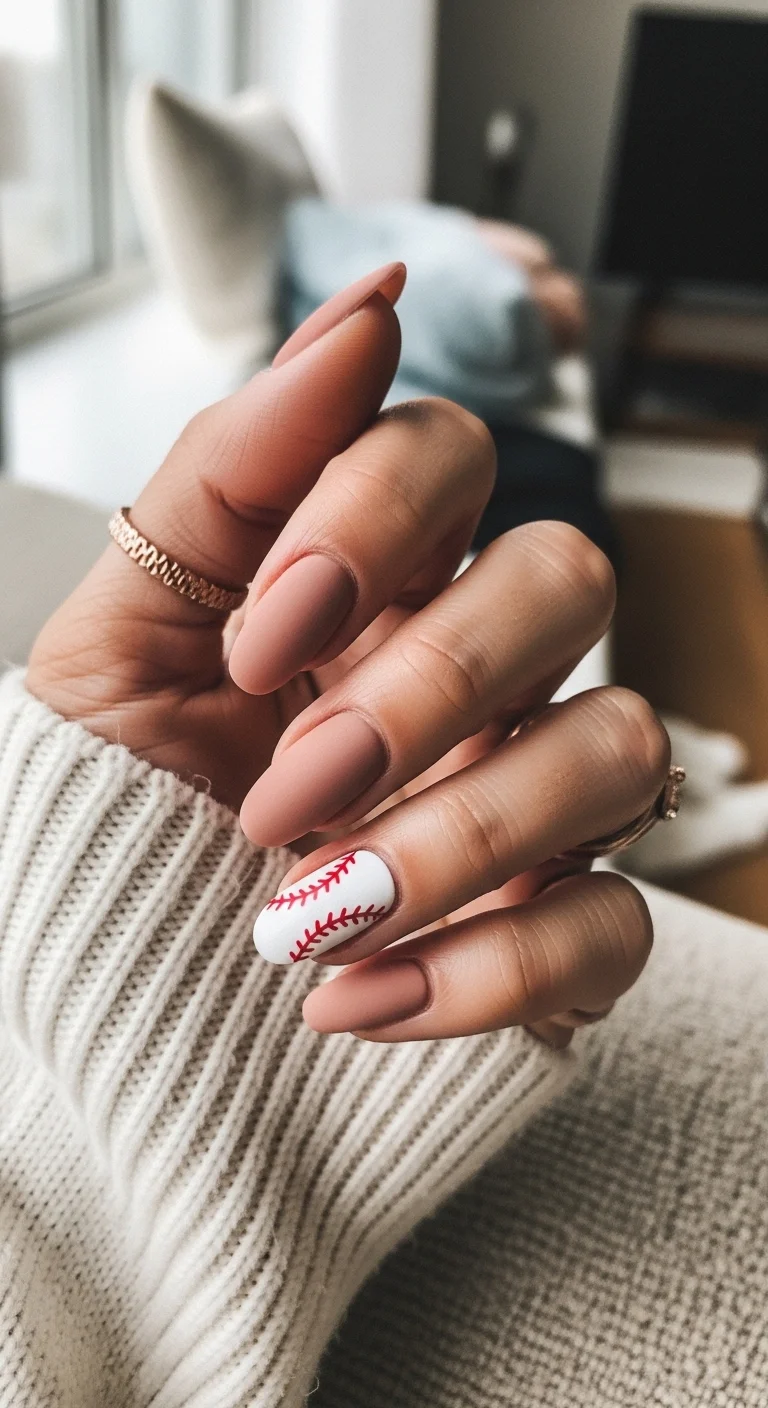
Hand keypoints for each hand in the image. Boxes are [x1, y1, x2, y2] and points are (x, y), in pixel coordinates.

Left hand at [27, 263, 668, 1044]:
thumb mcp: (119, 635)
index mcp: (367, 584)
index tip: (264, 636)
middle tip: (287, 787)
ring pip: (619, 745)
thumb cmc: (118, 810)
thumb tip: (361, 316)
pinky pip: (613, 923)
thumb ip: (229, 471)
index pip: (451, 454)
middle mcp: (469, 672)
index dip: (375, 519)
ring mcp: (528, 797)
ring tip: (307, 917)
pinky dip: (490, 972)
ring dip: (459, 835)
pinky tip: (354, 1003)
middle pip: (568, 578)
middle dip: (427, 684)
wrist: (111, 992)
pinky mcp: (556, 930)